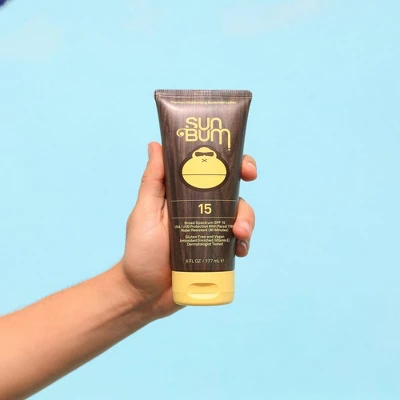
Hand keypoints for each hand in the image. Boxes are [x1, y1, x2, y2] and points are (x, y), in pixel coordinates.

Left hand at [120, 142, 256, 318]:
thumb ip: (153, 181)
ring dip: (246, 219)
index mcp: (184, 194)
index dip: (229, 162)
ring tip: (238, 233)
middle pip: (231, 188)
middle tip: (249, 183)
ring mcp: (212, 230)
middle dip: (245, 182)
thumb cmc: (140, 250)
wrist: (145, 293)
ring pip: (240, 214)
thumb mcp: (145, 212)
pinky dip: (244, 243)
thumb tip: (156, 145)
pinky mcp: (219, 252)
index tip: (241, 163)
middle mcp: (202, 208)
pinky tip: (240, 250)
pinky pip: (239, 243)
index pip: (210, 170)